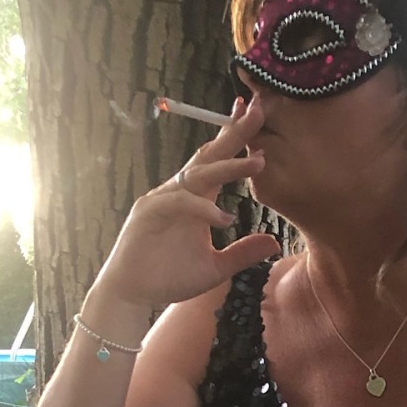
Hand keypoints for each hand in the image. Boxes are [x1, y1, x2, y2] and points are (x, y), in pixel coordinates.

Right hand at [86, 96, 280, 316]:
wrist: (132, 295)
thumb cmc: (169, 278)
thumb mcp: (215, 268)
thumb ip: (242, 253)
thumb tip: (274, 242)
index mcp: (195, 199)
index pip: (218, 161)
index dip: (236, 138)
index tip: (255, 113)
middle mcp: (179, 192)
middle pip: (208, 156)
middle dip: (234, 134)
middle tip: (257, 111)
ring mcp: (162, 200)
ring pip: (197, 176)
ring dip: (227, 167)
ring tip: (257, 163)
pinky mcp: (148, 214)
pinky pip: (179, 203)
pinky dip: (202, 208)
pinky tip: (223, 218)